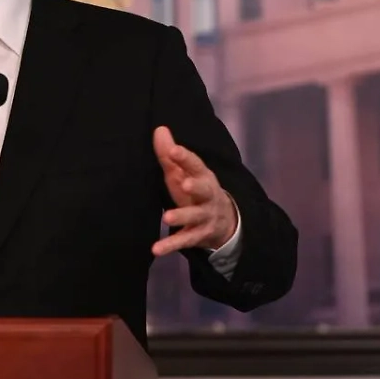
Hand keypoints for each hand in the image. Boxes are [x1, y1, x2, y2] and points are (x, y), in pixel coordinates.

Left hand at [151, 125, 236, 255]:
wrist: (224, 222)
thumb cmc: (195, 191)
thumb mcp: (183, 173)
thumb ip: (170, 154)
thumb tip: (159, 129)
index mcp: (203, 176)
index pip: (195, 164)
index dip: (185, 157)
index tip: (173, 149)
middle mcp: (207, 196)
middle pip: (204, 190)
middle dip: (195, 186)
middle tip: (184, 183)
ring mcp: (204, 217)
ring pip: (195, 216)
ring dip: (182, 216)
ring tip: (166, 217)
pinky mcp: (198, 235)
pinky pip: (184, 240)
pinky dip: (170, 246)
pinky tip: (156, 249)